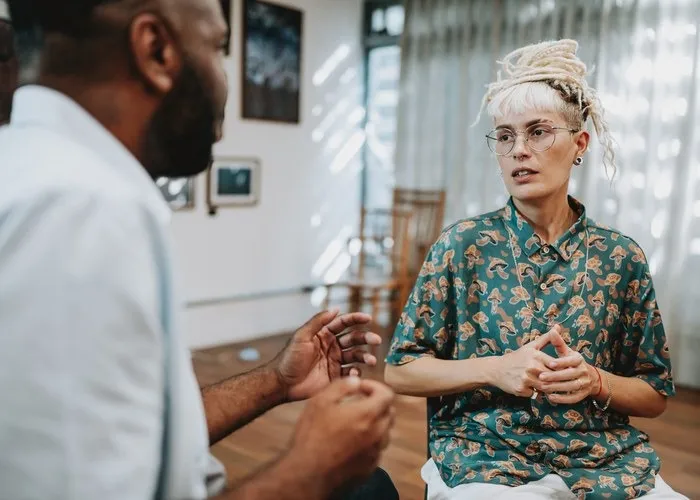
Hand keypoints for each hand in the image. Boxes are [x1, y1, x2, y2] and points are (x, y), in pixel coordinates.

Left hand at [273, 310, 382, 401]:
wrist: (283, 383)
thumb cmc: (289, 358)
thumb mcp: (302, 336)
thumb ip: (318, 322)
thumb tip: (335, 308)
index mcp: (324, 334)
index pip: (343, 323)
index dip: (356, 319)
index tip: (368, 318)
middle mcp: (332, 346)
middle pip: (354, 339)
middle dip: (366, 338)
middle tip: (376, 340)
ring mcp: (335, 362)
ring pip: (356, 356)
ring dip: (365, 356)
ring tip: (371, 360)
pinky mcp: (336, 377)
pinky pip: (351, 373)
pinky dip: (356, 372)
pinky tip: (354, 373)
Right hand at [288, 377, 394, 493]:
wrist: (308, 473)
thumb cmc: (312, 435)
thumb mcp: (320, 401)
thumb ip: (342, 386)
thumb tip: (357, 381)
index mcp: (368, 414)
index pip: (387, 394)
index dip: (375, 387)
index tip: (361, 388)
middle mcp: (378, 433)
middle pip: (390, 412)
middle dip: (377, 403)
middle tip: (359, 402)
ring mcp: (376, 452)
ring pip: (385, 432)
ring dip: (376, 422)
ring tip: (356, 422)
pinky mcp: (370, 467)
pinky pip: (377, 449)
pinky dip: (371, 440)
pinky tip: (354, 441)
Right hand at [490, 325, 559, 397]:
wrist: (496, 369)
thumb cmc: (517, 357)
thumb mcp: (531, 346)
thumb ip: (547, 338)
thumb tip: (558, 327)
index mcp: (536, 355)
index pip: (557, 365)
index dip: (562, 369)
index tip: (564, 372)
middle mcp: (531, 367)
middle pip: (552, 377)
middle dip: (556, 380)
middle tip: (559, 382)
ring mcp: (525, 379)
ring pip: (545, 387)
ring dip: (546, 388)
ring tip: (546, 385)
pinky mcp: (520, 389)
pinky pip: (534, 394)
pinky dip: (534, 393)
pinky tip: (532, 389)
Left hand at [538, 326, 598, 403]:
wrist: (589, 377)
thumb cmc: (571, 362)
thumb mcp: (566, 351)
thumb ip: (558, 342)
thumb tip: (554, 328)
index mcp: (579, 359)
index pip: (572, 360)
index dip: (562, 362)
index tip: (550, 363)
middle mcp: (583, 371)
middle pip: (570, 374)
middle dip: (555, 376)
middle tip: (541, 376)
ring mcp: (584, 383)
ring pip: (571, 386)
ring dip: (557, 388)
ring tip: (543, 387)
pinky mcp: (583, 394)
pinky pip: (573, 398)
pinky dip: (563, 399)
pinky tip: (551, 397)